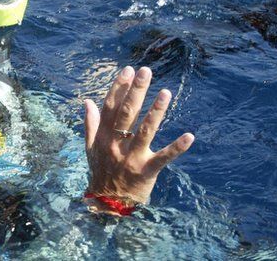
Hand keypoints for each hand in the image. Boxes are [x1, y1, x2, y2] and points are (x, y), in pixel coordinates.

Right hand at [84, 66, 193, 207]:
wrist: (108, 205)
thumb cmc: (101, 173)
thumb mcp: (90, 149)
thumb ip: (90, 125)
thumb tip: (87, 102)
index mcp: (104, 137)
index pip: (111, 107)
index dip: (118, 88)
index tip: (127, 71)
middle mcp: (117, 145)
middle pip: (127, 113)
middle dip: (136, 91)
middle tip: (145, 71)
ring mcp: (132, 158)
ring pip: (145, 131)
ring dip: (156, 111)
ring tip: (166, 92)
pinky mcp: (147, 171)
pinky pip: (164, 158)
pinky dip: (177, 148)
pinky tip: (189, 136)